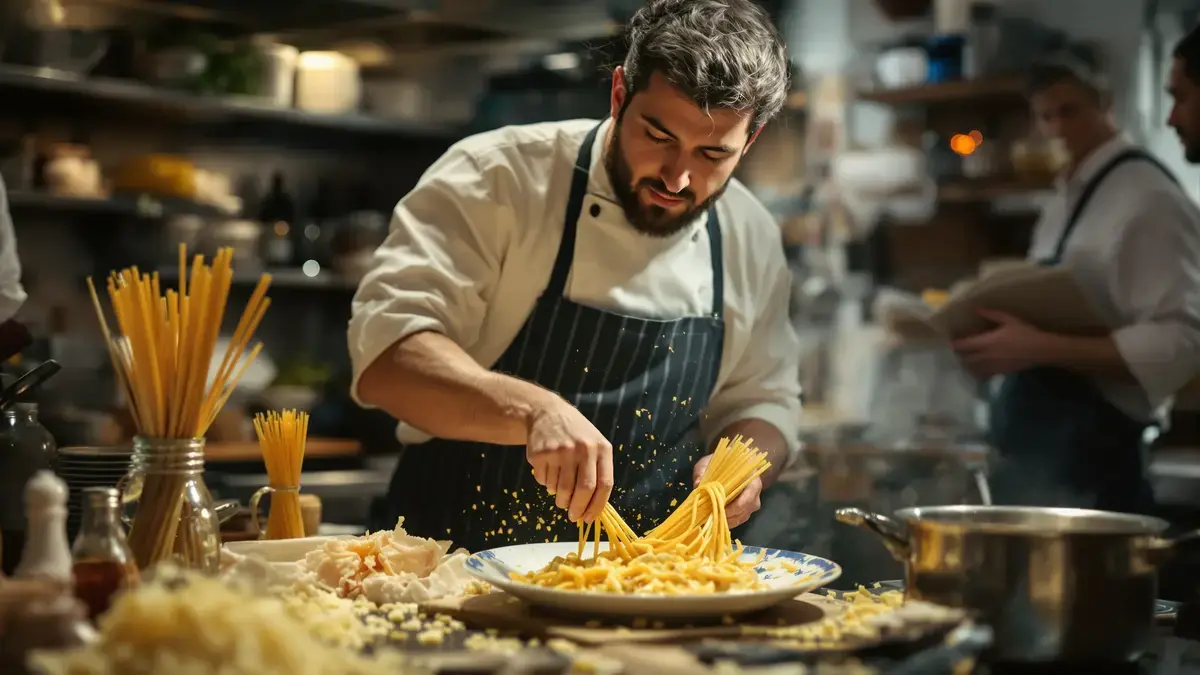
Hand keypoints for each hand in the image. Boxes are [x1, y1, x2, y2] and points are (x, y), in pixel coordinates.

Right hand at [526, 398, 612, 523]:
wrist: (547, 413)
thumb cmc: (576, 435)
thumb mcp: (595, 446)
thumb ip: (598, 473)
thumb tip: (592, 509)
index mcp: (601, 448)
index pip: (604, 484)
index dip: (596, 506)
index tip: (588, 518)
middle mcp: (582, 449)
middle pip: (583, 490)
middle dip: (577, 508)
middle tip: (573, 516)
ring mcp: (560, 451)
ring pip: (561, 489)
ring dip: (561, 499)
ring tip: (560, 495)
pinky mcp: (541, 454)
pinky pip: (544, 481)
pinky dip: (546, 484)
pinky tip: (549, 473)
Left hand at [693, 454, 761, 528]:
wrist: (735, 462)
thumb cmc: (725, 461)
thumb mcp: (712, 461)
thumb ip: (704, 470)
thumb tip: (697, 484)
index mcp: (752, 481)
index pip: (747, 499)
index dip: (732, 507)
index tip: (717, 508)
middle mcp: (756, 495)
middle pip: (743, 511)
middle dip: (726, 515)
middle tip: (709, 515)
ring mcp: (752, 505)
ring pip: (740, 518)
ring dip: (725, 520)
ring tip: (709, 517)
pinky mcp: (746, 511)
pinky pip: (738, 520)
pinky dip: (726, 521)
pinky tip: (714, 518)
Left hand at [951, 309, 1053, 378]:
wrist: (1041, 350)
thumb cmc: (1026, 333)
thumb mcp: (1010, 319)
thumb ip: (992, 314)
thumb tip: (976, 309)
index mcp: (988, 341)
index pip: (965, 345)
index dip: (956, 343)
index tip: (951, 340)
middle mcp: (987, 355)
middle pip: (966, 358)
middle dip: (960, 354)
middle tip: (958, 348)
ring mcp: (993, 365)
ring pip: (973, 367)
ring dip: (967, 363)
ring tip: (966, 357)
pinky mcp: (1000, 371)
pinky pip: (983, 374)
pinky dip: (977, 371)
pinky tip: (978, 367)